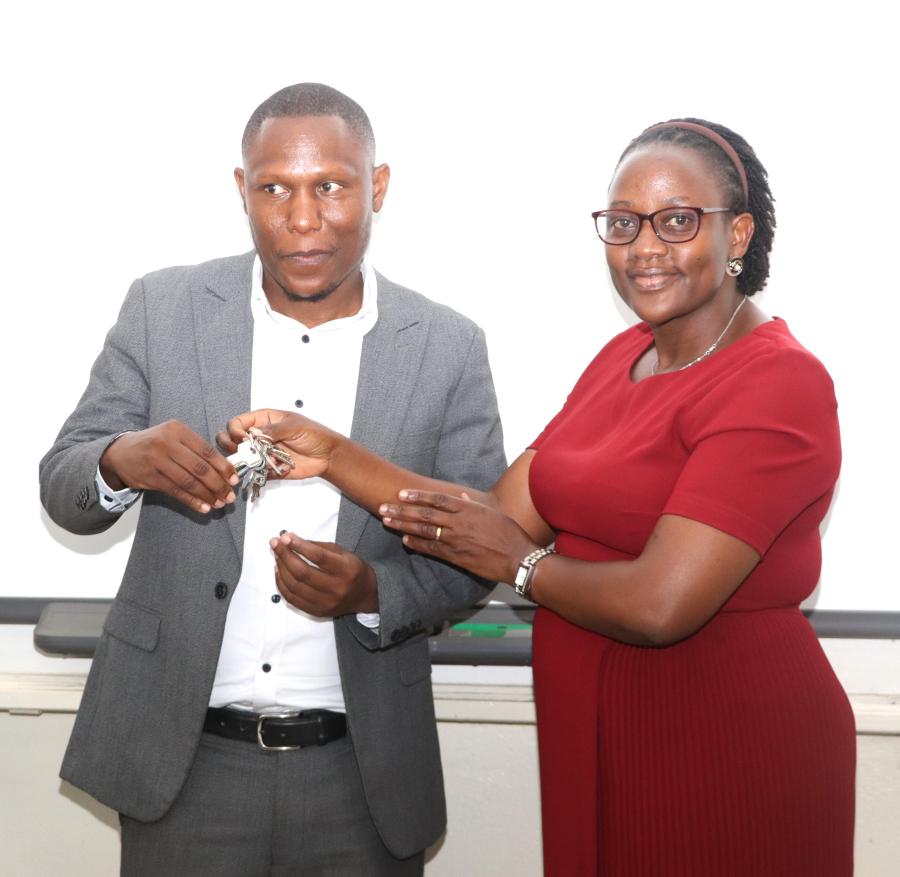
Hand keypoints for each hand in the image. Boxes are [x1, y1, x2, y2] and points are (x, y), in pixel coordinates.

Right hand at [100, 421, 238, 513]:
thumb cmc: (155, 445)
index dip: (223, 467)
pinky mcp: (150, 477)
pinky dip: (192, 501)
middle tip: (229, 495)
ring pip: (189, 482)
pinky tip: (204, 507)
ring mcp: (156, 460)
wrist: (120, 453)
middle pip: (200, 468)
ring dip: (207, 495)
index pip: (207, 451)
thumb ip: (196, 449)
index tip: (234, 479)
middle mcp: (167, 443)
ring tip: (219, 503)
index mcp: (178, 430)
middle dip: (218, 484)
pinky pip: (176, 491)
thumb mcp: (174, 437)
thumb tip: (225, 470)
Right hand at [217, 410, 338, 479]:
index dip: (235, 431)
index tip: (243, 439)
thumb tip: (256, 434)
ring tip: (267, 461)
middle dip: (232, 448)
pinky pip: (256, 473)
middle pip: (232, 440)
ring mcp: (262, 453)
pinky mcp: (268, 468)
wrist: (327, 456)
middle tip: (243, 453)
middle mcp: (259, 436)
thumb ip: (274, 429)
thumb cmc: (314, 435)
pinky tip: (278, 468)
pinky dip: (263, 473)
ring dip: (250, 462)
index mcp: (263, 420)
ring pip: (242, 459)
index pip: (237, 423)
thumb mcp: (295, 426)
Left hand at [270, 532, 378, 615]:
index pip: (319, 557)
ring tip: (277, 556)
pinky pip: (293, 599)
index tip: (285, 537)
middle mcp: (337, 588)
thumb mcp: (342, 552)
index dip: (300, 546)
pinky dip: (282, 585)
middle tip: (275, 543)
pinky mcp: (317, 612)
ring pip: (295, 586)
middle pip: (303, 573)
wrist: (364, 594)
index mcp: (347, 569)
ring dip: (281, 569)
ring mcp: (326, 603)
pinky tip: (279, 572)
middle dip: (285, 556)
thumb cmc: (351, 568)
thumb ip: (317, 547)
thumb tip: (290, 540)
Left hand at [379, 490, 537, 583]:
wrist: (518, 558)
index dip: (417, 495)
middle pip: (424, 513)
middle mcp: (459, 522)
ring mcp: (456, 539)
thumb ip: (473, 505)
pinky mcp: (456, 556)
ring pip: (424, 530)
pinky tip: (404, 540)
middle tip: (383, 507)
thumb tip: (460, 497)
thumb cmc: (509, 534)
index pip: (437, 499)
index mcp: (468, 509)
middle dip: (402, 510)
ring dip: (403, 525)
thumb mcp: (492, 513)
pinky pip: (432, 549)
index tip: (401, 494)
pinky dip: (417, 544)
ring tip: (386, 521)